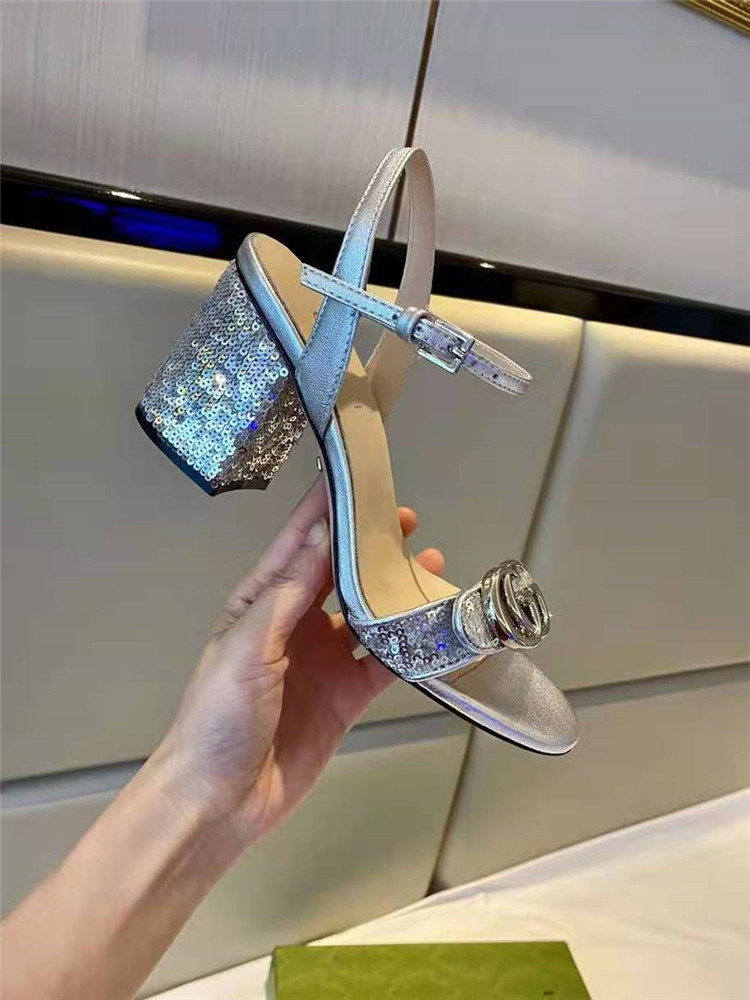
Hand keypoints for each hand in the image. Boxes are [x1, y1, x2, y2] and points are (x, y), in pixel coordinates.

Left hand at [156, 477, 443, 846]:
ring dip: (398, 594)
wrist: (220, 800)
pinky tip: (436, 630)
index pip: (298, 544)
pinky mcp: (345, 697)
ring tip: (433, 568)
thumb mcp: (249, 645)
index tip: (356, 477)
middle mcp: (294, 625)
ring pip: (369, 616)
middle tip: (408, 523)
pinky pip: (383, 663)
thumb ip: (289, 592)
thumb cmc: (219, 716)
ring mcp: (323, 661)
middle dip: (371, 547)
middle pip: (340, 574)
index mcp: (261, 603)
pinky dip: (410, 647)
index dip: (326, 510)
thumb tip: (321, 533)